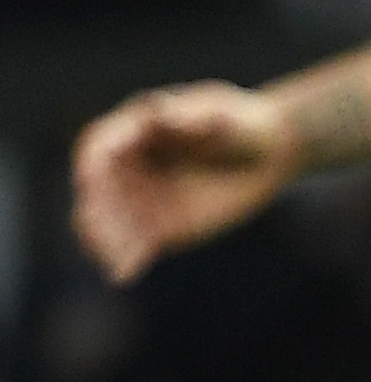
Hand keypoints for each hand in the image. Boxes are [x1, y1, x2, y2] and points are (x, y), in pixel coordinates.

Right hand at [70, 83, 302, 282]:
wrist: (269, 151)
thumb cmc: (243, 122)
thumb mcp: (220, 112)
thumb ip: (188, 115)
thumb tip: (155, 108)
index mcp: (132, 132)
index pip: (97, 148)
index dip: (91, 165)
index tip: (89, 181)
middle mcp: (127, 167)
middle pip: (96, 191)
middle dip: (96, 210)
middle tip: (104, 232)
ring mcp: (140, 198)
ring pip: (107, 222)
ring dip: (105, 239)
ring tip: (116, 256)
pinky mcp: (158, 226)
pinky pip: (133, 245)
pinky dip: (126, 258)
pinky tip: (127, 273)